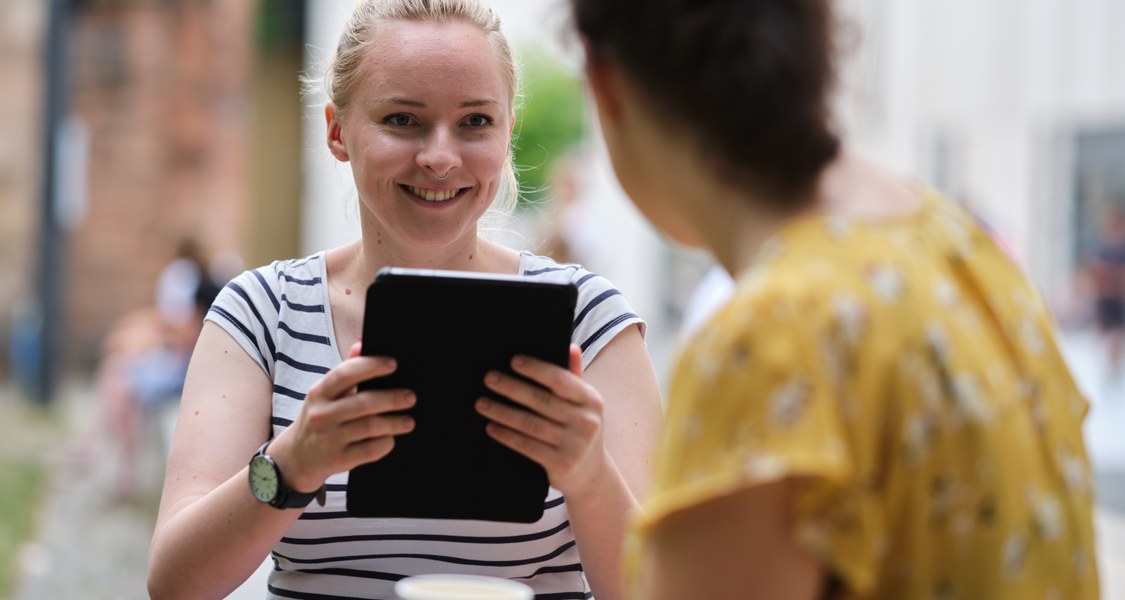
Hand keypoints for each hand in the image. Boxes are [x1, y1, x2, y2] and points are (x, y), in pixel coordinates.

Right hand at [269, 343, 415, 491]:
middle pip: (364, 402)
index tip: (393, 364)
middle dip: (391, 398)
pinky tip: (392, 439)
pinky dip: (385, 443)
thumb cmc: (319, 418)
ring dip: (394, 423)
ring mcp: (328, 439)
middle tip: (410, 397)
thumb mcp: (324, 394)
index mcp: (318, 392)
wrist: (296, 458)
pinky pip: (369, 450)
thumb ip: (345, 372)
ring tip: (409, 421)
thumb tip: (362, 345)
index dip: (371, 366)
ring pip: (370, 427)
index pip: (345, 373)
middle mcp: (321, 414)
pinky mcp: (338, 460)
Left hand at [476, 344, 609, 497]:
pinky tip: (491, 427)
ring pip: (530, 424)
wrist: (592, 475)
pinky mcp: (561, 464)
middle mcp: (586, 421)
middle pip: (541, 401)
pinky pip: (527, 446)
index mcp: (591, 400)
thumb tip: (570, 346)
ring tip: (481, 403)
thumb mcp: (584, 405)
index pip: (561, 380)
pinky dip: (506, 435)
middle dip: (512, 388)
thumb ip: (574, 376)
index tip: (513, 361)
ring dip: (502, 412)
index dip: (536, 369)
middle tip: (488, 378)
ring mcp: (575, 445)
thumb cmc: (580, 430)